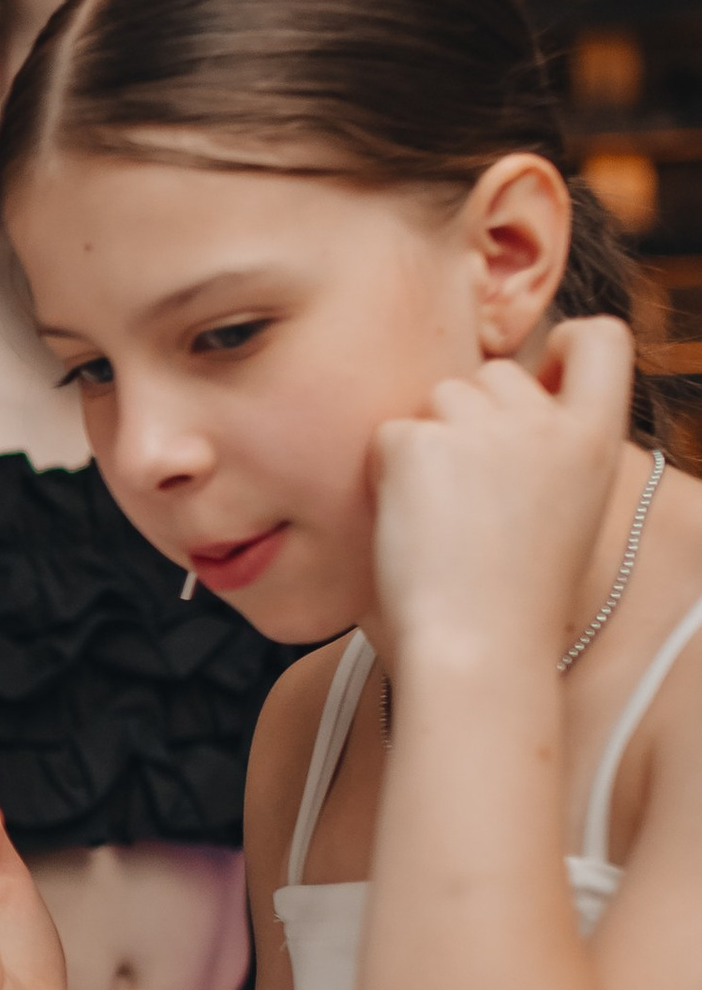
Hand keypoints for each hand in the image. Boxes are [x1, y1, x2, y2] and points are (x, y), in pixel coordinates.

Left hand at [371, 320, 639, 677]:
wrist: (476, 648)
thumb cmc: (516, 598)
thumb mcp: (568, 511)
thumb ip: (552, 450)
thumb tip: (513, 400)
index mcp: (596, 441)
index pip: (604, 341)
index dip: (572, 342)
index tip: (549, 366)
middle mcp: (546, 423)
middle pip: (494, 374)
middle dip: (471, 416)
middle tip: (469, 499)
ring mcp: (481, 428)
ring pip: (438, 398)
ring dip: (428, 443)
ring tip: (442, 517)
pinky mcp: (419, 443)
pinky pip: (389, 434)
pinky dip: (386, 473)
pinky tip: (410, 523)